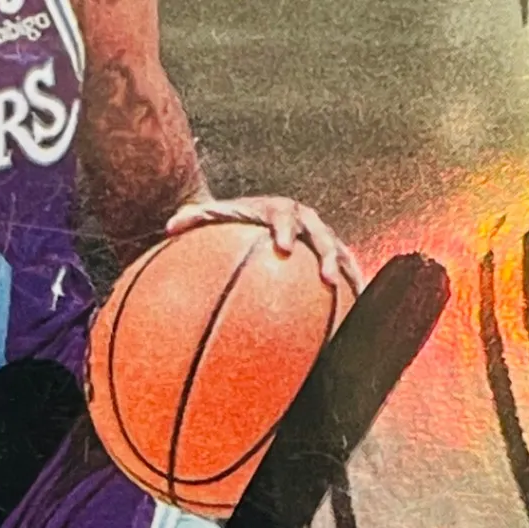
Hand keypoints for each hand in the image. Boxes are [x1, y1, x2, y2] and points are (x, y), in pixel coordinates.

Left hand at [166, 196, 363, 292]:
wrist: (257, 215)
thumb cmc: (232, 221)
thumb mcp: (212, 218)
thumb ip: (192, 219)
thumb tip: (168, 227)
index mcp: (278, 210)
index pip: (284, 217)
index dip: (286, 231)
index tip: (284, 249)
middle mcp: (305, 220)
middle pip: (321, 234)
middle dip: (325, 254)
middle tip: (325, 277)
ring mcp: (321, 237)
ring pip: (341, 253)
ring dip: (348, 276)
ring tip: (356, 301)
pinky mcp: (331, 254)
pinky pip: (347, 272)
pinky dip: (354, 290)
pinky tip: (360, 316)